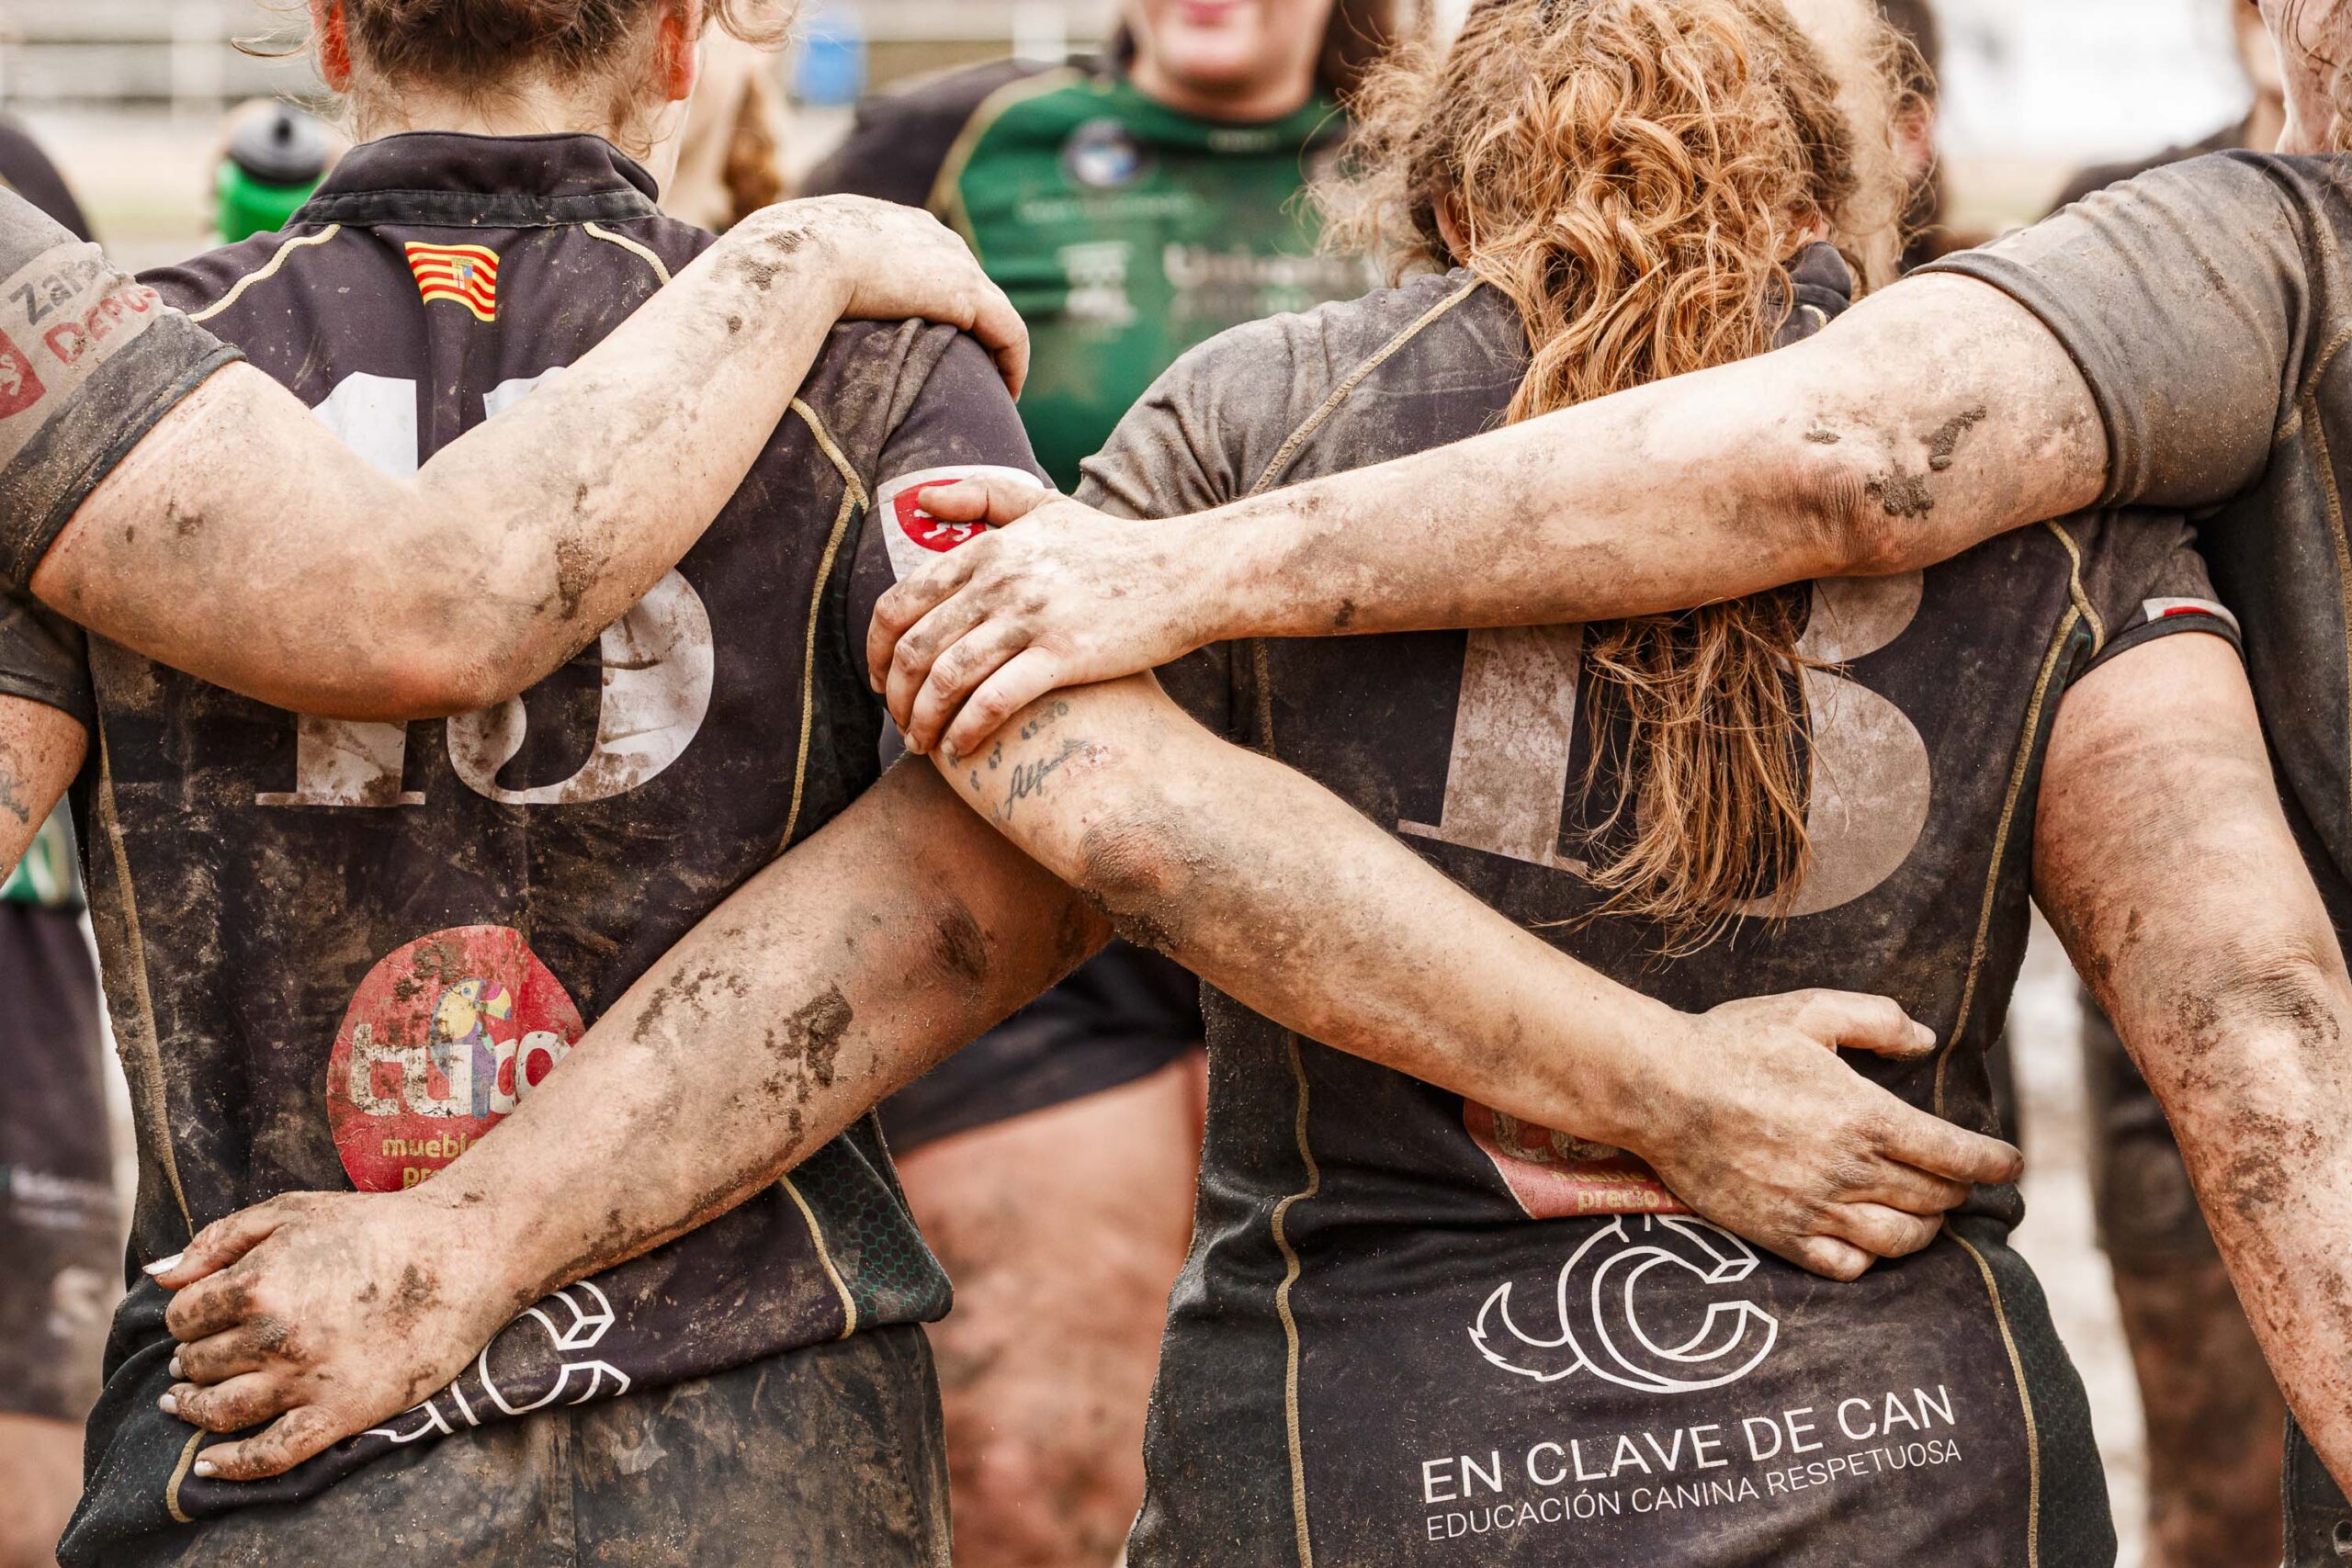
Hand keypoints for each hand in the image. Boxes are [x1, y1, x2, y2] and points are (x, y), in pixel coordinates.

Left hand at [144, 1188, 533, 1481]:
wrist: (461, 1255)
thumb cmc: (376, 1226)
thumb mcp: (293, 1211)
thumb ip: (220, 1238)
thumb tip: (158, 1275)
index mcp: (258, 1283)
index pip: (184, 1315)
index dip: (188, 1314)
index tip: (203, 1314)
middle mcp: (274, 1337)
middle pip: (199, 1363)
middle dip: (193, 1357)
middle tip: (199, 1356)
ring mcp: (306, 1380)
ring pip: (221, 1411)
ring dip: (194, 1407)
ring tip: (186, 1402)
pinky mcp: (340, 1413)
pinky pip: (271, 1456)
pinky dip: (233, 1465)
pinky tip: (210, 1464)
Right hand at [743, 195, 1028, 395]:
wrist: (797, 258)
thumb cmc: (773, 265)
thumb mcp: (780, 260)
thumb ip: (789, 278)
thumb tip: (761, 305)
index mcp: (887, 222)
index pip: (924, 259)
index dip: (931, 299)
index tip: (929, 336)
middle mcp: (930, 234)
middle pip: (964, 282)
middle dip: (970, 324)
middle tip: (967, 367)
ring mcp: (954, 262)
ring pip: (993, 310)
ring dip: (995, 349)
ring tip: (993, 387)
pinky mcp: (970, 295)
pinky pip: (1009, 333)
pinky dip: (1012, 363)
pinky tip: (1008, 393)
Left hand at [868, 481, 1208, 756]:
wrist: (1182, 573)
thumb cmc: (1111, 546)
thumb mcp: (1044, 505)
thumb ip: (981, 498)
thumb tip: (921, 499)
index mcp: (986, 550)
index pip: (900, 603)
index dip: (876, 649)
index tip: (879, 679)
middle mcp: (999, 582)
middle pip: (915, 648)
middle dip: (895, 696)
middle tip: (898, 721)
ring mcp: (1030, 619)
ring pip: (945, 679)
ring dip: (922, 720)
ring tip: (920, 743)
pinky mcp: (1063, 655)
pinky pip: (993, 701)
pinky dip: (965, 730)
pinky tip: (960, 750)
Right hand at [1623, 990, 2022, 1280]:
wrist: (1660, 1089)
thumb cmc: (1733, 1043)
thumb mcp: (1809, 1010)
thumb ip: (1877, 1021)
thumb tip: (1925, 1041)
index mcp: (1867, 1117)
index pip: (1957, 1155)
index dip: (1995, 1162)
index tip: (2010, 1163)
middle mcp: (1850, 1171)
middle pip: (1935, 1199)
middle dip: (1958, 1191)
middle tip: (1956, 1180)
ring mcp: (1815, 1209)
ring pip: (1901, 1241)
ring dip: (1925, 1230)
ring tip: (1923, 1215)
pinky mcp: (1781, 1234)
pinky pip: (1847, 1266)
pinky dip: (1871, 1259)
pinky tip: (1868, 1239)